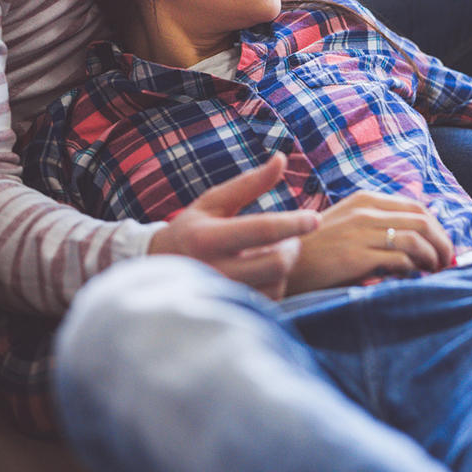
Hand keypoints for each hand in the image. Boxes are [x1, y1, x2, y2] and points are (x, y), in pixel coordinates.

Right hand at [149, 153, 319, 299]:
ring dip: (282, 266)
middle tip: (289, 238)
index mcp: (208, 238)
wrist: (157, 272)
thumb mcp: (213, 203)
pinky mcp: (230, 313)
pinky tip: (261, 274)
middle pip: (276, 263)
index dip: (293, 223)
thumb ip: (249, 183)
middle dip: (291, 247)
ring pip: (276, 283)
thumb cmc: (191, 230)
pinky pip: (270, 301)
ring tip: (268, 254)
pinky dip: (274, 284)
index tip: (314, 218)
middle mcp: (214, 271)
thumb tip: (281, 158)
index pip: (262, 230)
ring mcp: (222, 296)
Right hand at [285, 191, 454, 295]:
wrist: (279, 264)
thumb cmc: (314, 252)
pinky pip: (400, 258)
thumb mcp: (344, 226)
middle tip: (446, 263)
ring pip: (416, 238)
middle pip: (423, 221)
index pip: (416, 207)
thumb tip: (414, 239)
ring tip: (434, 272)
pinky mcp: (356, 255)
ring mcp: (359, 231)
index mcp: (364, 200)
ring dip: (433, 257)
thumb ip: (374, 225)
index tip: (441, 247)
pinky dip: (414, 269)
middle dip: (442, 243)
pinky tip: (413, 278)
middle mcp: (364, 210)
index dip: (436, 228)